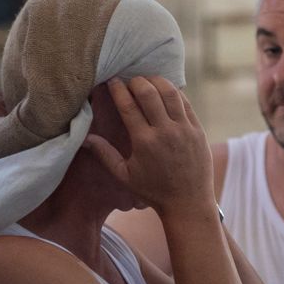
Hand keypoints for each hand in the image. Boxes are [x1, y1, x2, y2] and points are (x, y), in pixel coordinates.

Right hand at [83, 77, 210, 213]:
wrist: (188, 202)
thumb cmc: (153, 191)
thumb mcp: (125, 176)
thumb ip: (105, 155)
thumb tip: (86, 138)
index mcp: (144, 142)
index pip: (128, 106)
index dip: (118, 89)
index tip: (112, 81)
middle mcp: (165, 132)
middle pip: (149, 92)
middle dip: (136, 81)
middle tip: (130, 80)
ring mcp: (184, 129)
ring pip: (170, 92)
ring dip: (156, 81)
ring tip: (147, 81)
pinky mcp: (198, 129)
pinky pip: (185, 102)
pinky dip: (173, 92)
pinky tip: (165, 91)